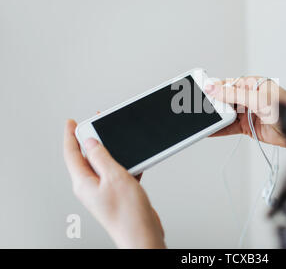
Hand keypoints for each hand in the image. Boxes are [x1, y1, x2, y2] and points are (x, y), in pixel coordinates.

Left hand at [63, 119, 165, 248]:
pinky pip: (117, 174)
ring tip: (115, 138)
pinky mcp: (117, 195)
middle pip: (87, 158)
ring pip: (104, 165)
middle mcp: (91, 187)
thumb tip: (90, 142)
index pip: (71, 154)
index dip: (70, 136)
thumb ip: (101, 157)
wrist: (142, 235)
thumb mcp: (114, 177)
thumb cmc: (128, 214)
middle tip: (95, 124)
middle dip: (91, 140)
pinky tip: (134, 160)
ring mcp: (104, 192)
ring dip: (110, 151)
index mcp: (83, 183)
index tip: (70, 122)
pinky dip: (124, 164)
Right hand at [206, 76, 285, 148]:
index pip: (229, 83)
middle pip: (225, 99)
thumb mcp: (257, 99)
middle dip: (213, 104)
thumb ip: (233, 94)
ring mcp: (247, 112)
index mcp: (253, 84)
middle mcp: (249, 97)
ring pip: (226, 114)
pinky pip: (229, 126)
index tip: (201, 90)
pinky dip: (220, 129)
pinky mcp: (247, 126)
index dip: (215, 87)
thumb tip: (214, 88)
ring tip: (201, 120)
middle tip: (199, 108)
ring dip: (215, 118)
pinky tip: (210, 130)